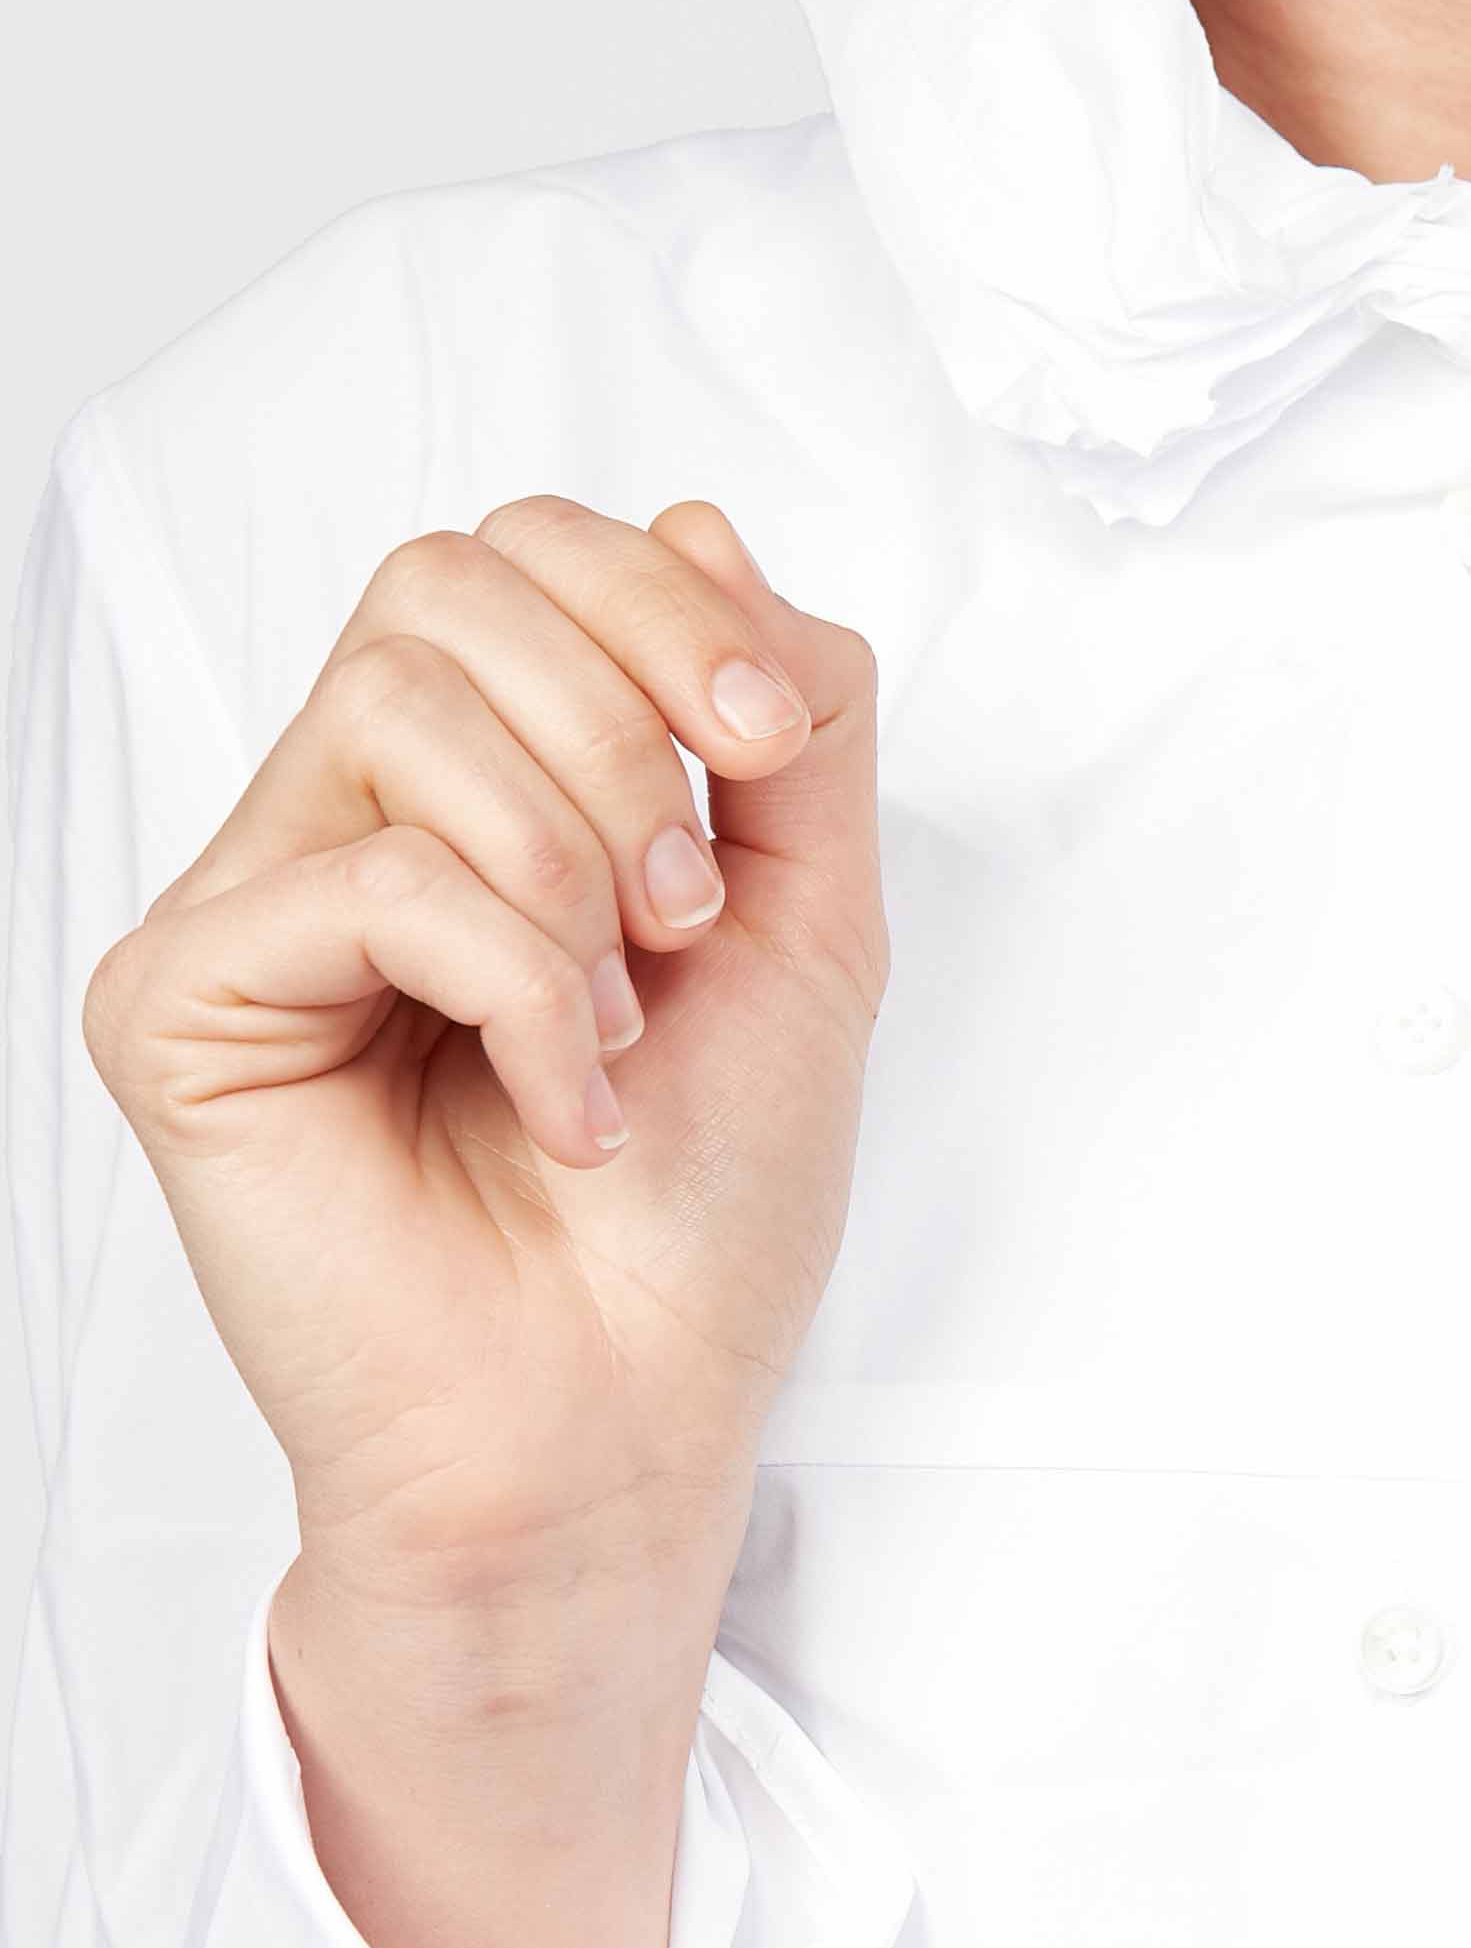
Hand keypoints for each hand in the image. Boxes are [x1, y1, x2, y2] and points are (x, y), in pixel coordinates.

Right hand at [85, 494, 884, 1599]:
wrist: (626, 1427)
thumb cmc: (704, 1218)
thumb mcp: (812, 919)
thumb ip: (788, 716)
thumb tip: (702, 521)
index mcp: (485, 786)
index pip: (522, 555)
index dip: (659, 603)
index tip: (765, 745)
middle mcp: (348, 818)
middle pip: (445, 579)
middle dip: (621, 720)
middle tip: (687, 910)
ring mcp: (253, 902)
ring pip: (398, 698)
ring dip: (570, 862)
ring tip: (619, 1030)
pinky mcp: (181, 999)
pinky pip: (364, 872)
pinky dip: (513, 982)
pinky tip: (558, 1104)